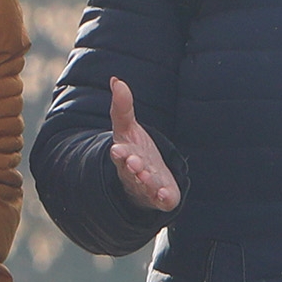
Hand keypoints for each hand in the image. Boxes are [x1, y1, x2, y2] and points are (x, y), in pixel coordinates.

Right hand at [104, 81, 180, 212]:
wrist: (146, 180)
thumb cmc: (135, 152)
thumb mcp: (128, 129)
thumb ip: (122, 108)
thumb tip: (116, 80)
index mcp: (125, 157)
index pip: (120, 155)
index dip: (120, 153)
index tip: (117, 149)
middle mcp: (134, 174)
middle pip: (130, 172)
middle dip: (132, 167)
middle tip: (134, 162)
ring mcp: (147, 187)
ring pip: (145, 187)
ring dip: (146, 182)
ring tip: (149, 176)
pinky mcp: (161, 197)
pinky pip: (161, 201)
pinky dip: (162, 199)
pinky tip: (165, 195)